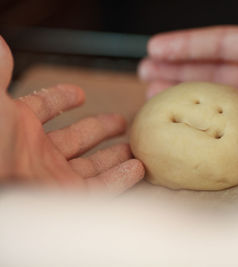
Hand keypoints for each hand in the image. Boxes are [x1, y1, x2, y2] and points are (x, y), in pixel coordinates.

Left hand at [0, 38, 143, 193]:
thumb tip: (0, 44)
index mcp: (19, 127)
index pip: (44, 107)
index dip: (61, 98)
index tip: (80, 93)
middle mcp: (39, 153)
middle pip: (77, 137)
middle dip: (99, 128)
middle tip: (120, 122)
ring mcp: (55, 177)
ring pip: (92, 163)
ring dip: (114, 155)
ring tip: (135, 147)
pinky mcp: (69, 199)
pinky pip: (101, 187)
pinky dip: (121, 178)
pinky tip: (139, 168)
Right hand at [138, 0, 237, 173]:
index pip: (217, 44)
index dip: (185, 45)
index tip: (153, 48)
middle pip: (209, 71)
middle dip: (176, 71)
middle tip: (144, 74)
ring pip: (212, 100)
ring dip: (183, 96)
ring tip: (152, 96)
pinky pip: (223, 128)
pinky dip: (202, 126)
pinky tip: (182, 125)